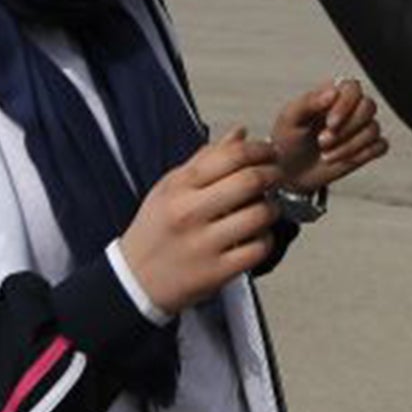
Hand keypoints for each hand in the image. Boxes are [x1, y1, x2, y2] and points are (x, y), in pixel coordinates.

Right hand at [118, 128, 282, 311]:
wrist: (135, 279)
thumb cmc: (156, 229)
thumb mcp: (170, 187)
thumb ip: (206, 159)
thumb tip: (240, 133)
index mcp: (179, 187)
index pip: (230, 156)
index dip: (260, 150)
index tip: (270, 152)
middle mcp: (190, 213)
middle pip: (250, 181)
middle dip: (273, 174)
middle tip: (277, 175)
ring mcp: (203, 244)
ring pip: (259, 215)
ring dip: (272, 207)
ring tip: (267, 207)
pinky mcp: (216, 272)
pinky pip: (258, 248)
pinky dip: (266, 238)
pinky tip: (257, 235)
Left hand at [271, 77, 388, 193]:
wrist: (289, 172)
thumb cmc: (287, 141)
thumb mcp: (289, 119)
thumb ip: (308, 102)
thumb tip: (333, 92)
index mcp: (332, 94)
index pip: (353, 87)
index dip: (345, 105)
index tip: (329, 123)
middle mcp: (350, 108)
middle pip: (368, 107)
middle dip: (347, 128)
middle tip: (322, 142)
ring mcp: (360, 128)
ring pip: (373, 129)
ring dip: (349, 146)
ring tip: (326, 155)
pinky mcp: (367, 148)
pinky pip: (380, 146)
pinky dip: (362, 155)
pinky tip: (342, 159)